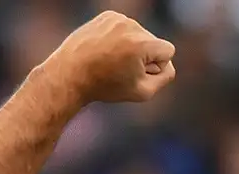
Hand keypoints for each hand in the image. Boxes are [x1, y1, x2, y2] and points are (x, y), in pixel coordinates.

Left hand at [50, 11, 175, 104]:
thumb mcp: (143, 92)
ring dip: (131, 47)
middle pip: (153, 41)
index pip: (168, 51)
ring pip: (139, 34)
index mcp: (142, 44)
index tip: (137, 73)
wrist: (70, 74)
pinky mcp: (107, 16)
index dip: (156, 67)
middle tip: (119, 68)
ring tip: (110, 59)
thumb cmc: (106, 86)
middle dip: (143, 56)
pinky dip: (119, 39)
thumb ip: (165, 77)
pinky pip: (125, 28)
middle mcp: (131, 26)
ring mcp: (118, 18)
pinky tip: (105, 49)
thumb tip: (167, 63)